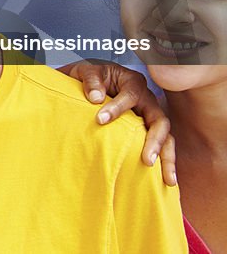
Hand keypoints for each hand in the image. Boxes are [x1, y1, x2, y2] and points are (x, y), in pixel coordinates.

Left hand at [58, 60, 175, 185]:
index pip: (130, 96)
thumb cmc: (90, 77)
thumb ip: (91, 81)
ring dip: (167, 157)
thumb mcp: (86, 72)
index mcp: (132, 82)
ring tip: (168, 180)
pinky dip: (163, 160)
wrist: (92, 81)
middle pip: (160, 120)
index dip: (117, 108)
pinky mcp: (148, 128)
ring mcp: (150, 114)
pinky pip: (161, 144)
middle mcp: (147, 98)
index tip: (100, 119)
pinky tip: (165, 180)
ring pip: (166, 136)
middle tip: (147, 160)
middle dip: (155, 141)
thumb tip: (96, 99)